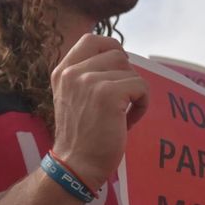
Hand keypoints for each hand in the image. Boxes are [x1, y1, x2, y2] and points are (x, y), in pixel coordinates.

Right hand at [50, 34, 147, 189]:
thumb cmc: (80, 136)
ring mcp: (88, 81)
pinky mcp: (108, 93)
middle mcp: (72, 72)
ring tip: (123, 114)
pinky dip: (142, 105)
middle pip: (117, 54)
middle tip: (120, 102)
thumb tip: (121, 59)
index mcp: (62, 71)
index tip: (119, 68)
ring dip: (134, 92)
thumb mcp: (72, 97)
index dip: (112, 48)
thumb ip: (86, 76)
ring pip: (131, 72)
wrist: (75, 165)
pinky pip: (141, 87)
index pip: (92, 39)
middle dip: (125, 76)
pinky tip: (129, 121)